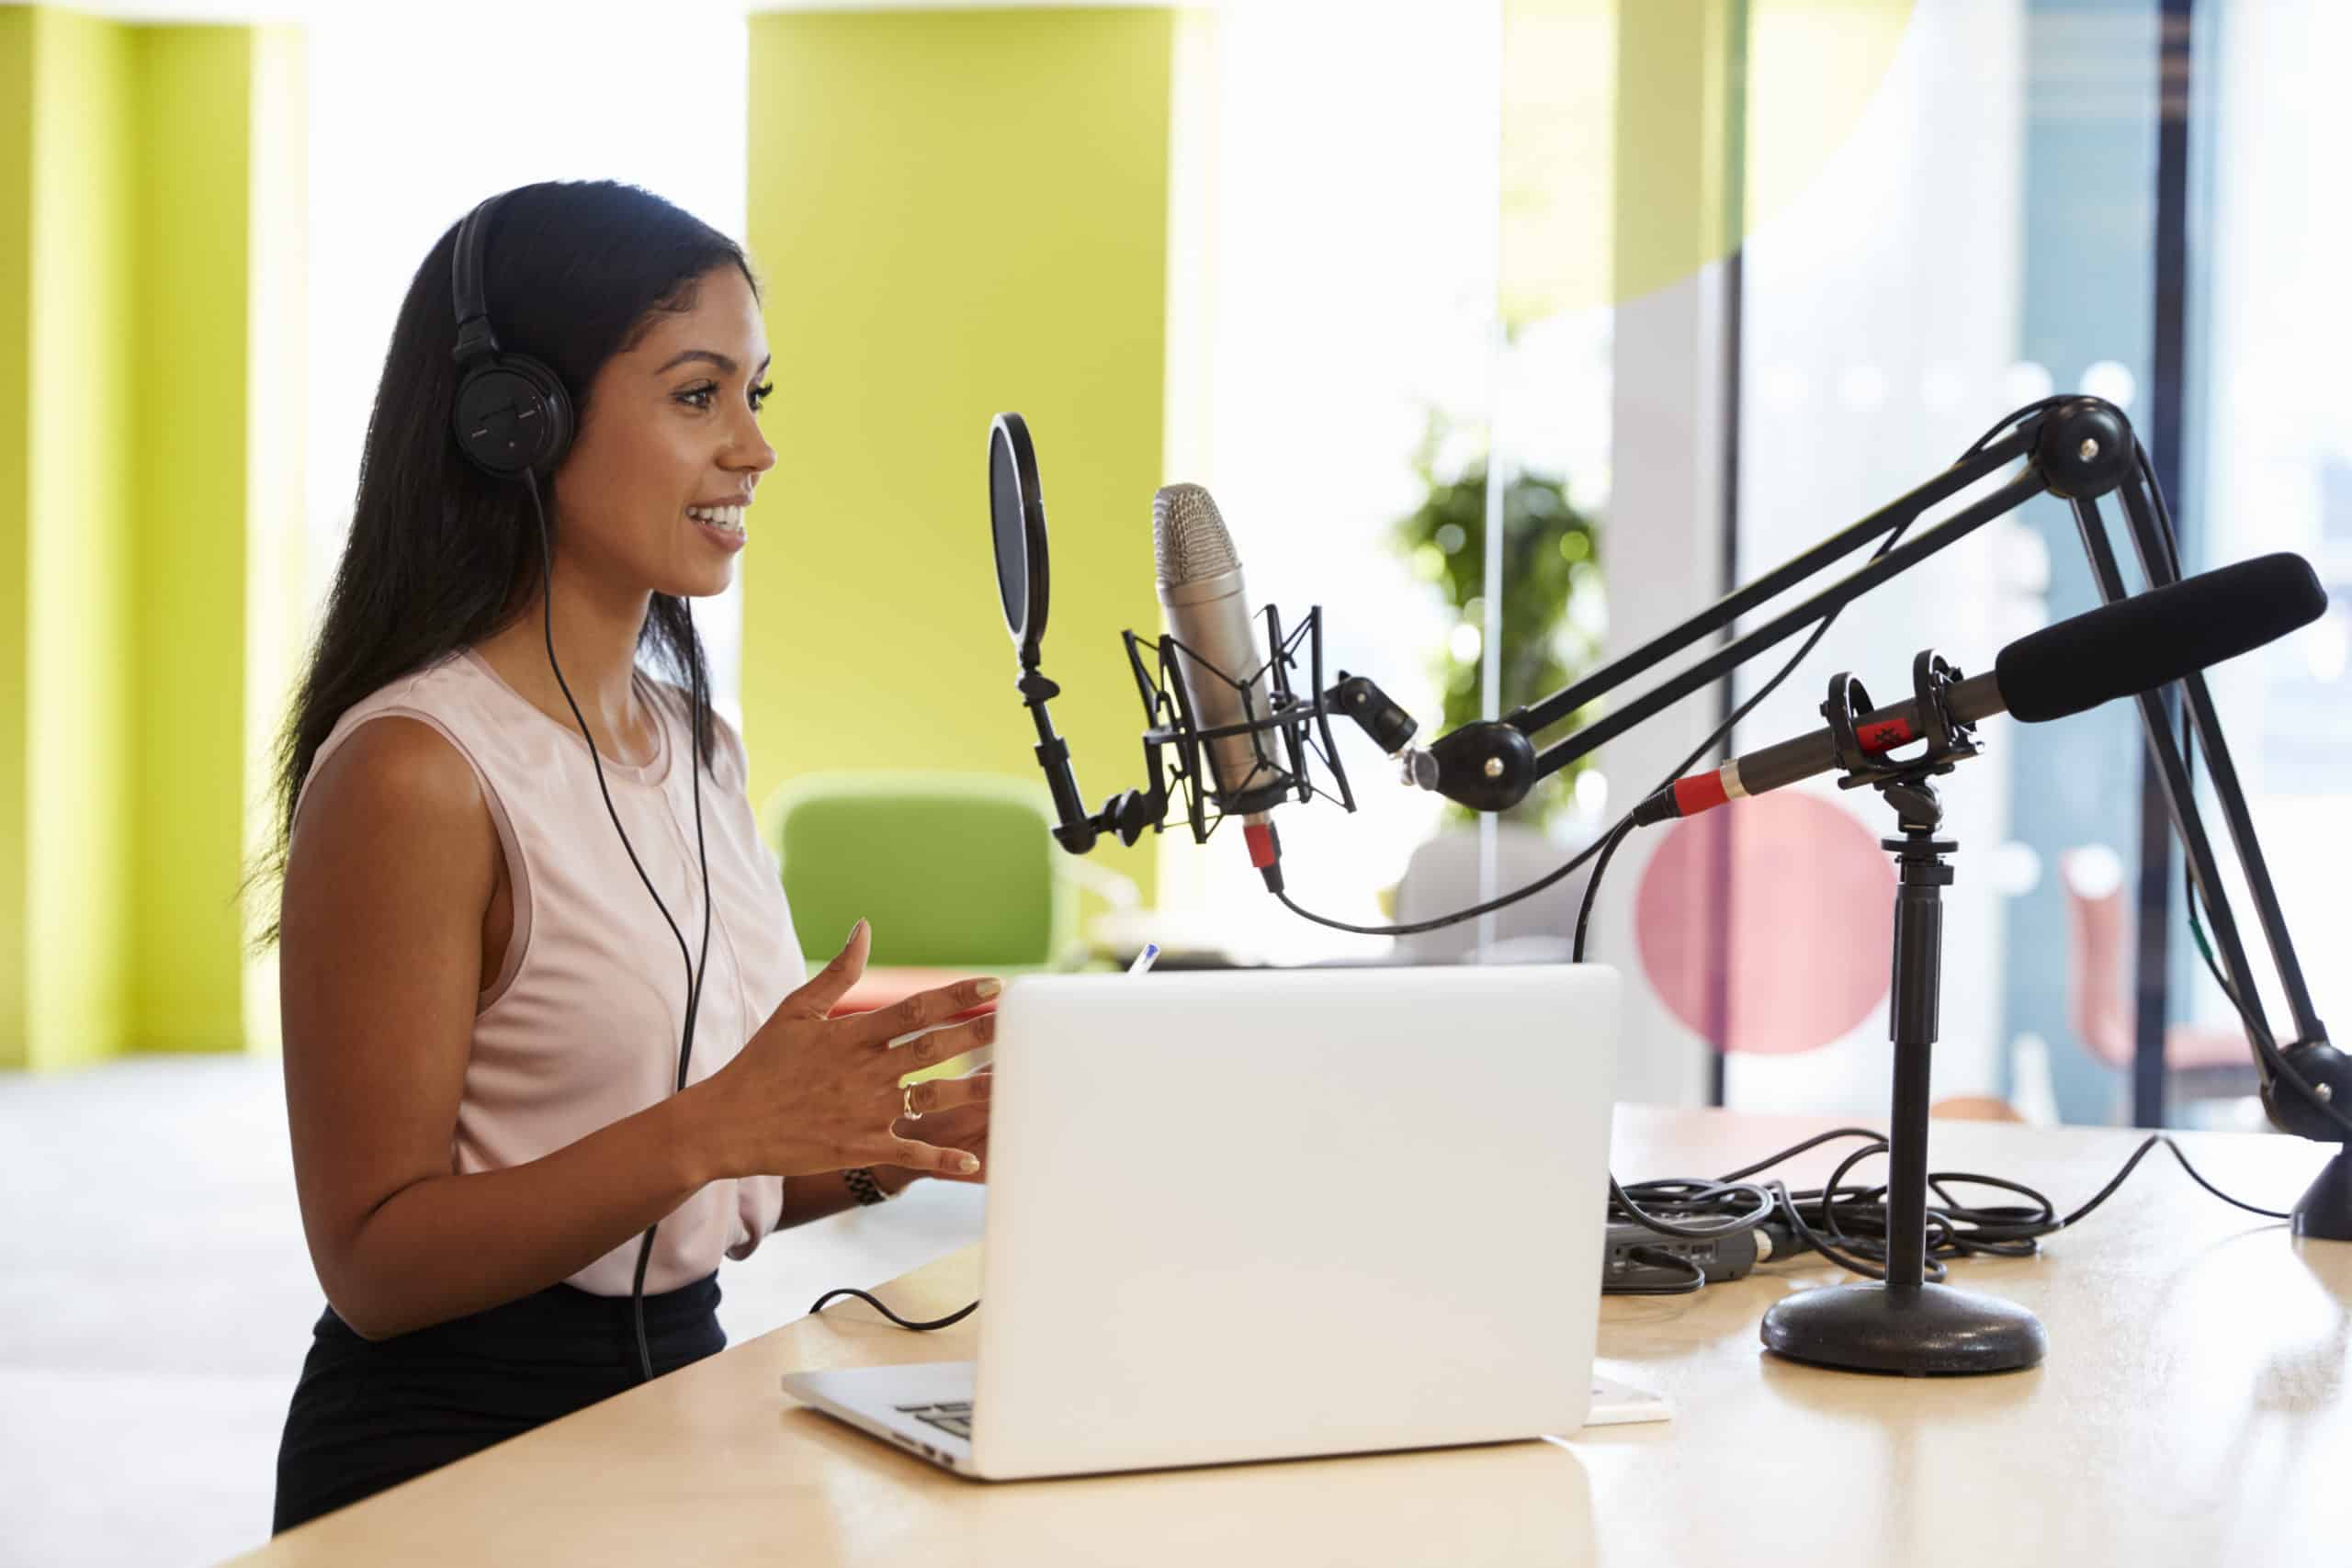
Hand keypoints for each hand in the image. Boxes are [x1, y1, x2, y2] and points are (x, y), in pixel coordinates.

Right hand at [689, 920, 997, 1181]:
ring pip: (933, 1097)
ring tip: (1017, 1083)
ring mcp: (865, 1110)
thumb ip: (839, 971)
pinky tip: (977, 1162)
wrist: (728, 1123)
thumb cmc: (762, 1063)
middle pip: (935, 1047)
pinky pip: (910, 1152)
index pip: (916, 1008)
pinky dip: (943, 1159)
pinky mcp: (859, 1146)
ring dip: (977, 1091)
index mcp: (852, 1035)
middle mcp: (865, 1070)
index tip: (995, 985)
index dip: (959, 994)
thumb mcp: (797, 1010)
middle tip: (1021, 1024)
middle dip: (981, 1034)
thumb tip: (865, 927)